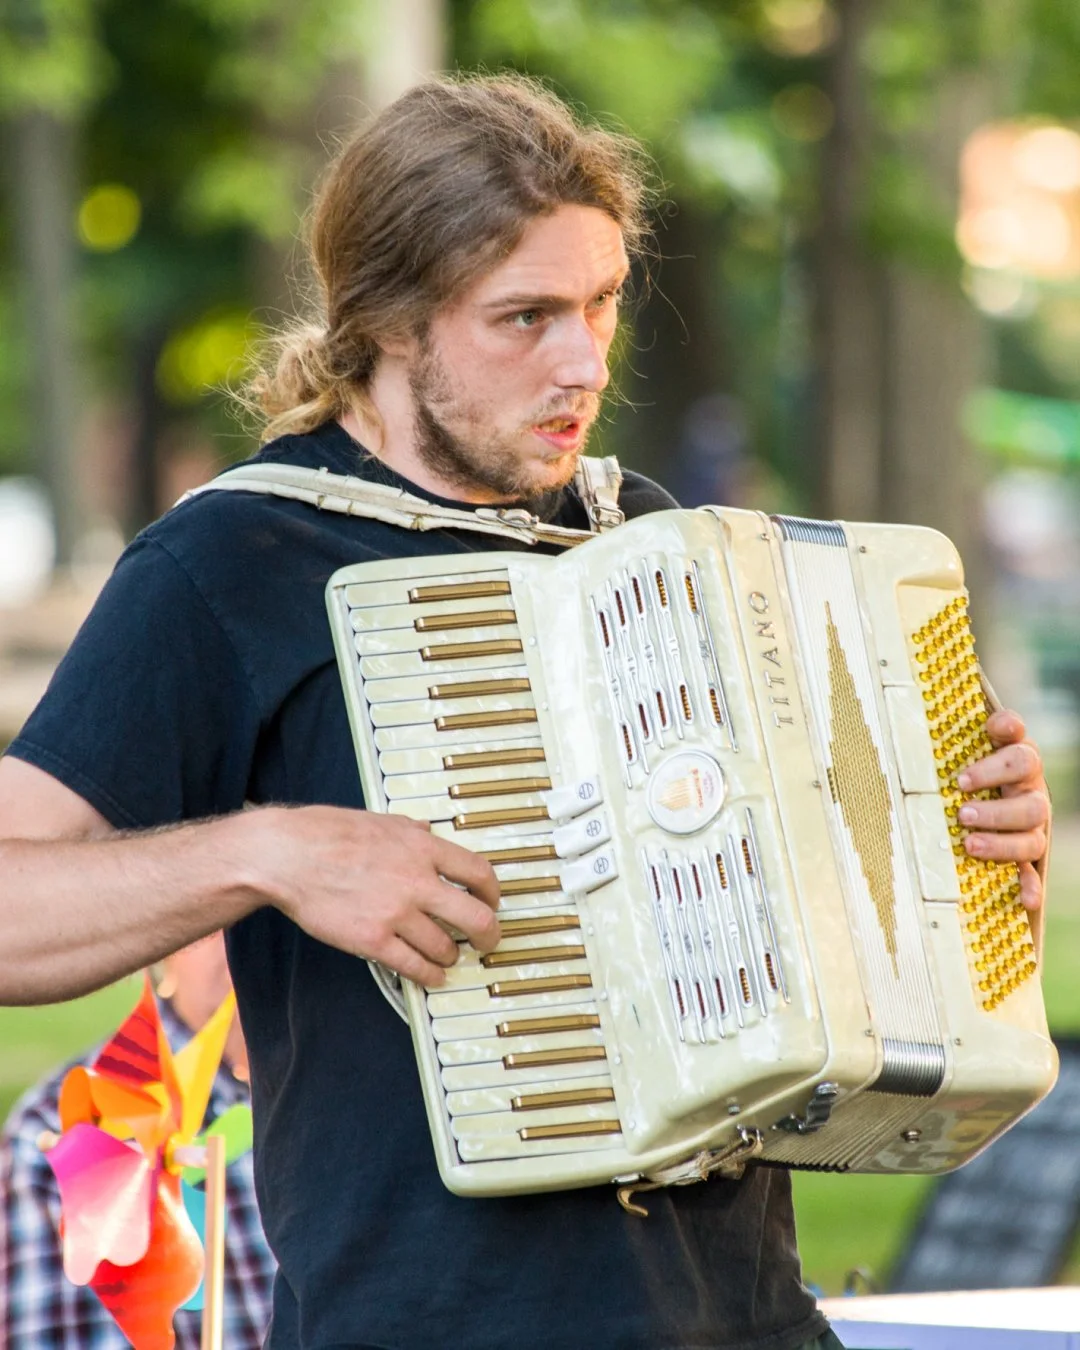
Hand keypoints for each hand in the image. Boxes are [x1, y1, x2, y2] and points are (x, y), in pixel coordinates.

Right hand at [254, 806, 500, 986]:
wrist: (286, 856)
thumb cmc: (326, 833)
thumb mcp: (380, 819)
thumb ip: (410, 830)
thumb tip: (428, 832)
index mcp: (422, 847)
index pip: (479, 873)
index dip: (493, 894)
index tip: (492, 903)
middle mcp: (417, 881)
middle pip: (476, 918)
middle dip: (488, 936)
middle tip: (487, 942)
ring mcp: (396, 913)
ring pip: (445, 948)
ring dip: (450, 956)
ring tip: (446, 956)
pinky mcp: (373, 941)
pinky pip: (414, 967)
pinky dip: (429, 975)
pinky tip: (431, 975)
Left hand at [956, 708, 1049, 913]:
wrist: (973, 798)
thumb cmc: (956, 772)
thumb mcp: (952, 754)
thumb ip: (946, 739)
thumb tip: (916, 724)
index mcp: (1013, 759)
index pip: (1018, 742)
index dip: (1008, 733)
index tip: (989, 732)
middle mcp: (1027, 787)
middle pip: (1027, 791)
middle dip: (996, 803)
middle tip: (963, 810)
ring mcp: (1031, 821)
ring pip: (1031, 831)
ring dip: (1002, 840)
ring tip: (969, 843)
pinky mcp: (1027, 852)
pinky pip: (1035, 871)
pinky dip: (1031, 886)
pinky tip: (1024, 898)